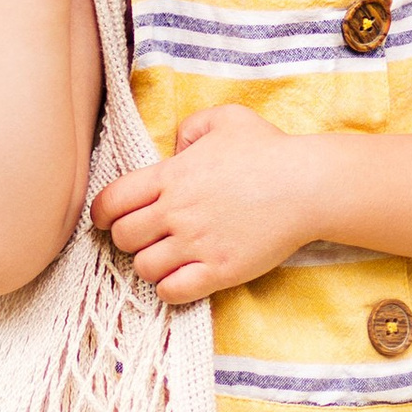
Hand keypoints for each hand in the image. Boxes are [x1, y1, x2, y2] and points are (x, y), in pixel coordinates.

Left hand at [92, 103, 326, 304]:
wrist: (309, 186)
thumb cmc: (269, 150)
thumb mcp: (225, 119)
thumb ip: (189, 128)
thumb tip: (174, 148)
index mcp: (171, 175)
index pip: (110, 201)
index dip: (102, 213)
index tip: (108, 219)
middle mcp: (177, 212)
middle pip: (123, 237)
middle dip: (127, 238)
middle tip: (145, 237)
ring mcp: (197, 244)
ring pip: (144, 268)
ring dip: (149, 265)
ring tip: (166, 258)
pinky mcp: (219, 270)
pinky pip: (173, 291)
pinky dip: (170, 288)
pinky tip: (183, 277)